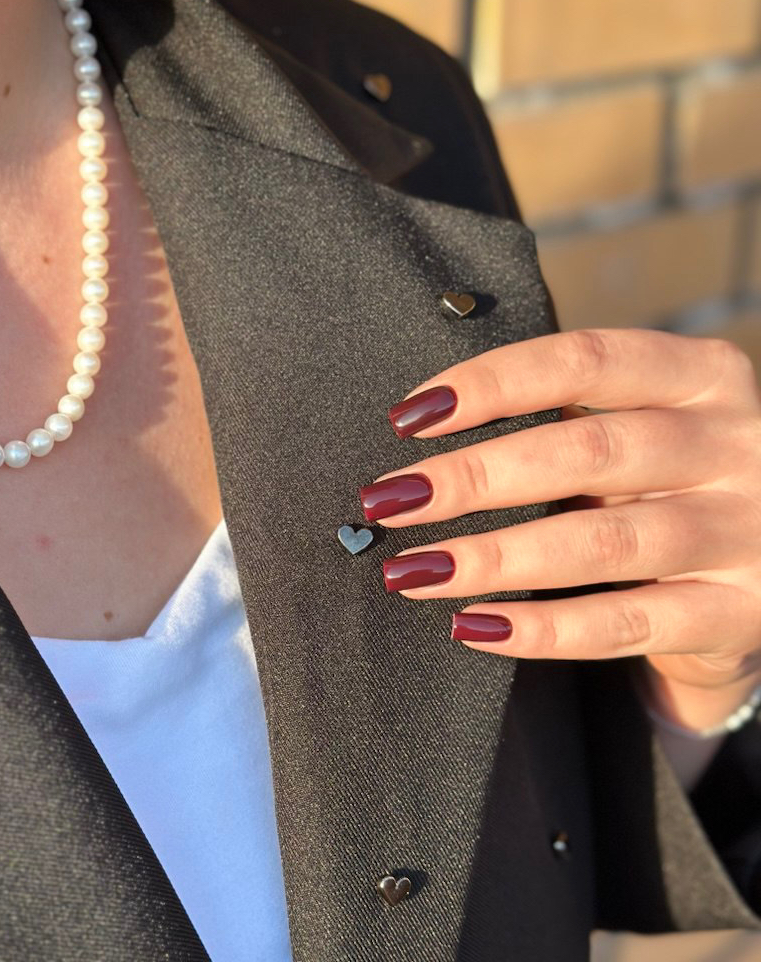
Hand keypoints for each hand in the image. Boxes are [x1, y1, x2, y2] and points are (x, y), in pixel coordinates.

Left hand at [360, 328, 760, 730]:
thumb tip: (424, 432)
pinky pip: (624, 623)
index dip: (488, 385)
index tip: (408, 418)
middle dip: (471, 478)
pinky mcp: (739, 613)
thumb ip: (565, 420)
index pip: (583, 361)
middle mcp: (737, 445)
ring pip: (599, 543)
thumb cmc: (670, 483)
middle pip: (584, 451)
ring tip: (412, 570)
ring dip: (491, 558)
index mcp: (704, 377)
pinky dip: (540, 628)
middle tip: (389, 501)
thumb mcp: (643, 427)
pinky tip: (473, 627)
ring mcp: (746, 533)